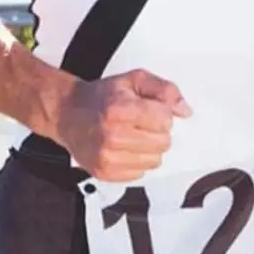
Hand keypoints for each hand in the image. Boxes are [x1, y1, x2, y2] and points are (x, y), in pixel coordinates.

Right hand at [55, 68, 192, 181]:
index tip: (150, 109)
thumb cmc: (102, 96)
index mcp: (120, 108)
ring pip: (154, 160)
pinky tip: (125, 147)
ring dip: (149, 148)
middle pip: (162, 142)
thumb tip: (185, 110)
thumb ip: (163, 89)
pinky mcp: (105, 173)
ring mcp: (108, 157)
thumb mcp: (133, 80)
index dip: (161, 112)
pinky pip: (140, 173)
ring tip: (133, 135)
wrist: (69, 113)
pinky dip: (137, 161)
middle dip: (157, 131)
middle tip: (141, 122)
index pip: (164, 119)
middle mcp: (113, 135)